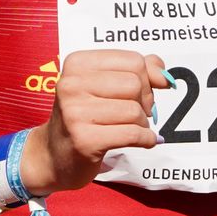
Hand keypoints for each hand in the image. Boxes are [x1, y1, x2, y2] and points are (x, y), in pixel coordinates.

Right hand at [23, 50, 171, 192]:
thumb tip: (165, 76)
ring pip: (135, 111)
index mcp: (77, 63)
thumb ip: (137, 71)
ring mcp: (75, 113)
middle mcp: (71, 84)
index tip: (141, 93)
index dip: (146, 78)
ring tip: (131, 129)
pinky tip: (144, 141)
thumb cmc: (82, 117)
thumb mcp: (103, 85)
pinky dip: (146, 139)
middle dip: (145, 102)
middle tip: (136, 114)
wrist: (52, 155)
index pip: (133, 60)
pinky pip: (132, 134)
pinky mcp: (84, 140)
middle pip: (135, 84)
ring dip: (143, 124)